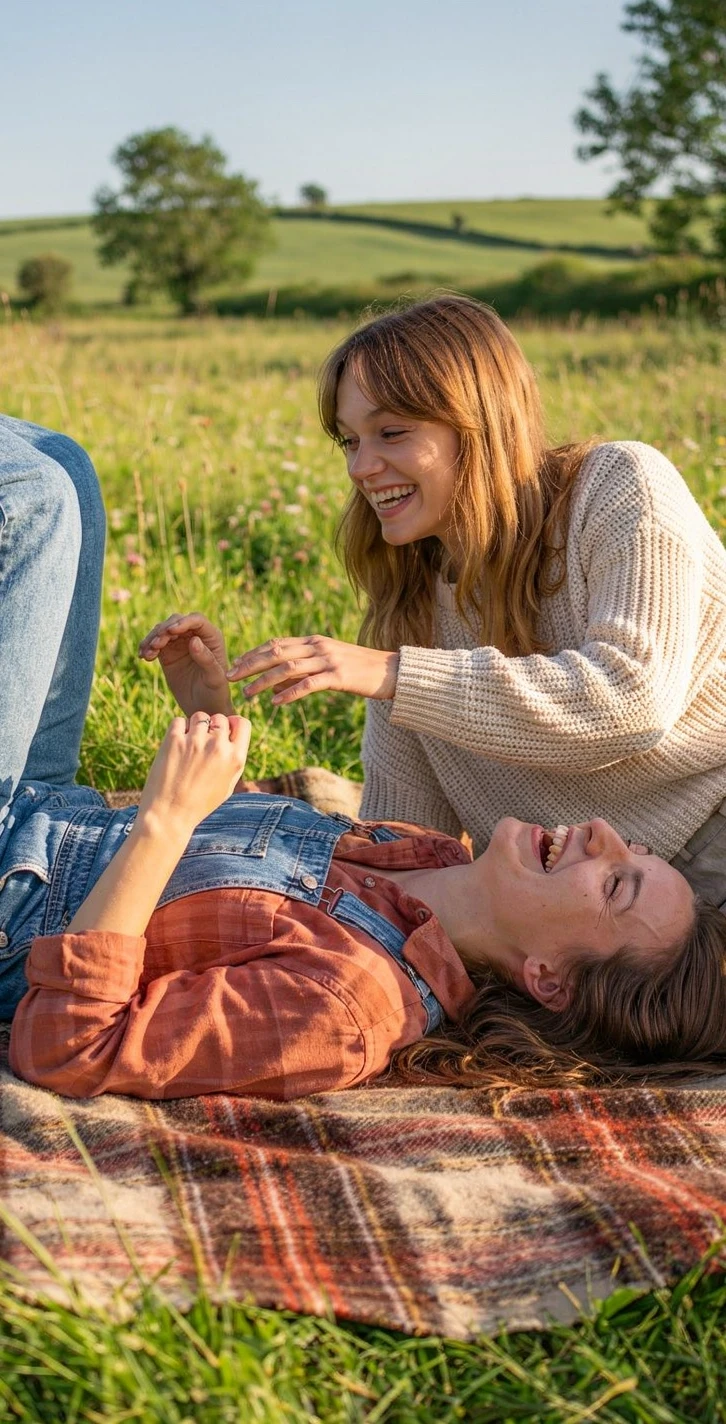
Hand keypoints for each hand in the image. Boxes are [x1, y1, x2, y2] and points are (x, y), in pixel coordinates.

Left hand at [137, 712, 251, 836]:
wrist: (169, 815)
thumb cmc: (199, 804)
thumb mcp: (227, 786)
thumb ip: (233, 760)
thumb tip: (233, 735)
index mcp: (236, 758)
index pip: (243, 723)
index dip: (233, 725)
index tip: (224, 733)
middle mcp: (218, 747)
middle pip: (220, 718)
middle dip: (212, 727)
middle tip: (201, 745)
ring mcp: (196, 741)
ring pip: (200, 717)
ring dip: (195, 727)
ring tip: (188, 745)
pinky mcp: (174, 740)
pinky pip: (179, 721)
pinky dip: (177, 730)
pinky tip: (175, 746)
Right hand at [138, 613, 233, 716]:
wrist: (203, 707)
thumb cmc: (216, 692)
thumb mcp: (214, 677)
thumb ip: (206, 659)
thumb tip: (194, 640)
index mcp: (212, 637)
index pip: (196, 620)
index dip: (183, 622)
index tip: (170, 631)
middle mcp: (196, 635)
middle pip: (176, 622)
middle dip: (164, 630)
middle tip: (156, 645)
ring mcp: (180, 643)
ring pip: (162, 630)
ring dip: (152, 638)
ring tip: (147, 654)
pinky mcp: (167, 652)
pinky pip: (154, 643)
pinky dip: (146, 646)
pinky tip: (143, 656)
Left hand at [227, 635, 399, 704]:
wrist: (393, 671)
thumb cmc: (360, 672)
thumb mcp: (329, 666)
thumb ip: (303, 670)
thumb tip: (275, 682)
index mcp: (314, 641)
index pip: (276, 644)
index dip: (252, 654)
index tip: (233, 665)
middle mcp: (318, 646)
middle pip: (275, 652)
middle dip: (249, 665)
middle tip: (229, 677)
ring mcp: (328, 660)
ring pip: (287, 668)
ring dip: (263, 681)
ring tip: (247, 694)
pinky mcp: (339, 676)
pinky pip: (308, 684)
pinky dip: (289, 693)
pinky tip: (275, 702)